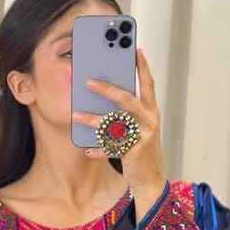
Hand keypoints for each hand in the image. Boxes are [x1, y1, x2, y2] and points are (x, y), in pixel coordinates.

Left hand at [71, 46, 167, 219]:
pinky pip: (112, 149)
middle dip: (107, 89)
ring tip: (76, 115)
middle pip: (127, 100)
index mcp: (151, 112)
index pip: (148, 84)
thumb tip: (109, 94)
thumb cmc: (142, 150)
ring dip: (94, 120)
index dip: (142, 67)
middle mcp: (149, 121)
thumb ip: (130, 112)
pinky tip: (87, 149)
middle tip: (88, 81)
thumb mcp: (141, 128)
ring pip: (115, 124)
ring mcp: (142, 138)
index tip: (135, 49)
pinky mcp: (134, 154)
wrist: (152, 180)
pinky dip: (99, 149)